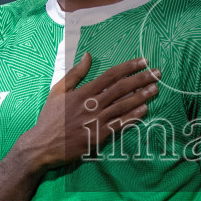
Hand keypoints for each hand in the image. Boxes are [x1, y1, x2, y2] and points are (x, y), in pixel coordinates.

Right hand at [13, 53, 159, 170]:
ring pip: (123, 105)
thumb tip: (88, 55)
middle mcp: (91, 104)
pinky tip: (145, 109)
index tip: (143, 61)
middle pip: (121, 89)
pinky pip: (120, 124)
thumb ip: (75, 73)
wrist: (42, 145)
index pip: (110, 76)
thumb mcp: (58, 91)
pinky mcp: (98, 136)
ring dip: (142, 96)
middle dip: (141, 79)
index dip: (128, 67)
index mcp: (82, 92)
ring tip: (156, 88)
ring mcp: (96, 121)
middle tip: (158, 73)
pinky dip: (133, 116)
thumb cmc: (50, 117)